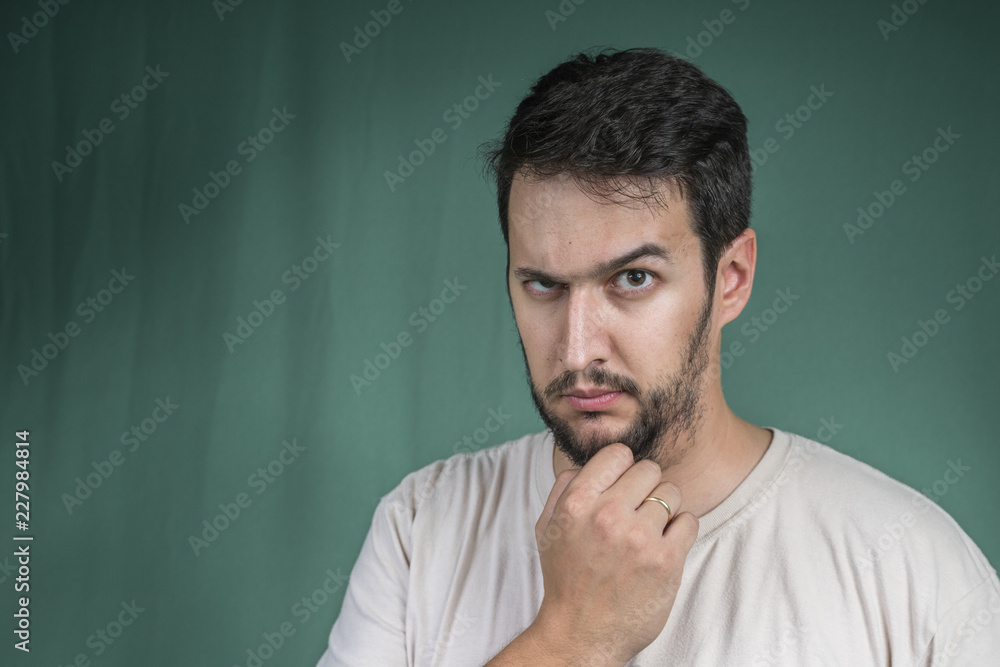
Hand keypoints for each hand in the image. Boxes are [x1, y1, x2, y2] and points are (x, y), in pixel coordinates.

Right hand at [531, 442, 698, 666]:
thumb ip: (564, 488)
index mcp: (577, 503)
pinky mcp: (666, 561)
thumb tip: (589, 463)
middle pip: (650, 470)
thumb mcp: (547, 527)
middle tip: (637, 511)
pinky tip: (664, 545)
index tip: (623, 487)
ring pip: (672, 493)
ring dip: (664, 509)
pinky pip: (689, 520)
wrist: (580, 634)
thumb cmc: (565, 578)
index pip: (618, 454)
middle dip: (646, 487)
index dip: (623, 468)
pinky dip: (681, 530)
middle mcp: (607, 515)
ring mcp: (639, 538)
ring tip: (649, 531)